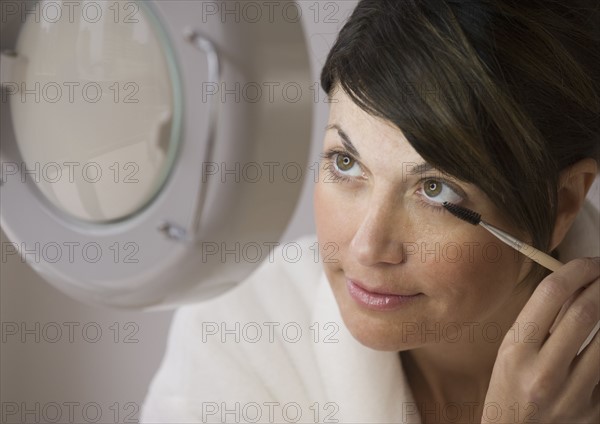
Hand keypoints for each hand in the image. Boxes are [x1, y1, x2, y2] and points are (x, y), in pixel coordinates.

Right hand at [482, 257, 599, 423]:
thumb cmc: (510, 387)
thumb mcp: (512, 350)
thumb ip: (540, 319)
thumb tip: (573, 285)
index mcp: (516, 350)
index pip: (551, 295)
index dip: (576, 271)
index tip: (590, 262)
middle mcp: (545, 373)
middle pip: (585, 312)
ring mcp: (573, 395)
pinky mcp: (594, 411)